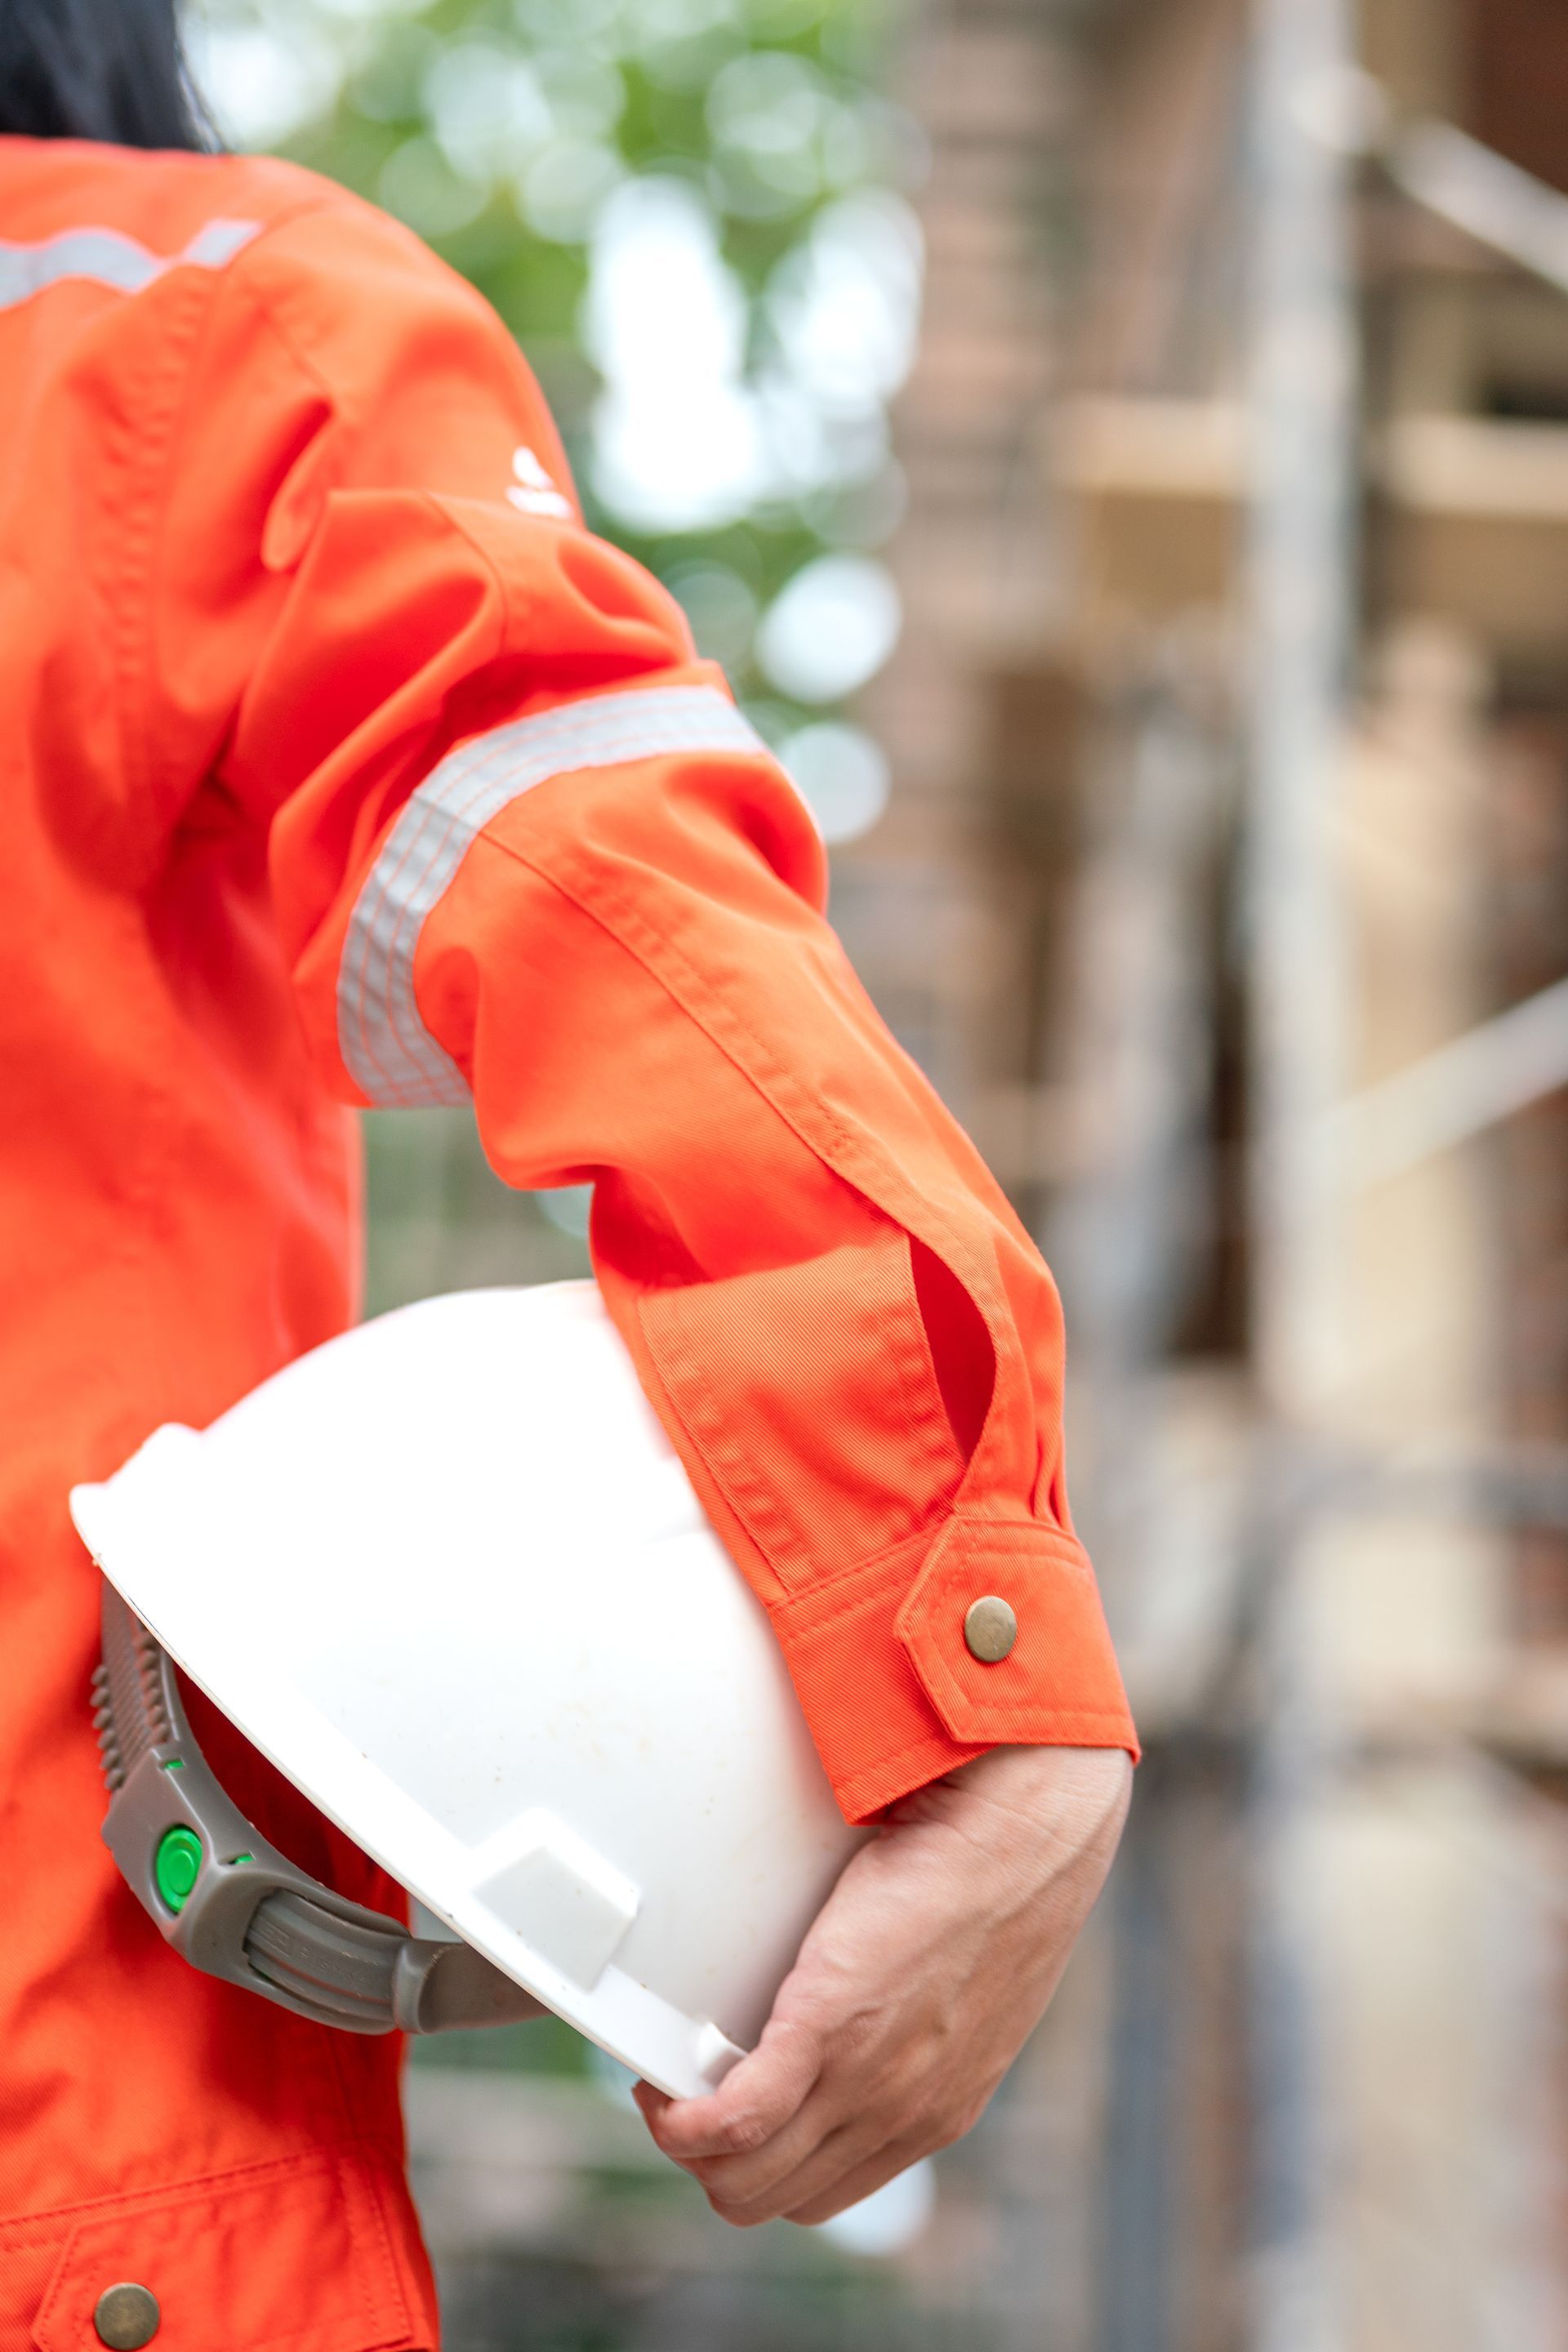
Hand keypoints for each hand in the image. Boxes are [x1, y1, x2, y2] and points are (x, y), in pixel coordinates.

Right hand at [634, 1742, 1130, 2225]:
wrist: (1023, 1833)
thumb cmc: (999, 1878)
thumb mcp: (966, 1988)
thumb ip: (919, 2024)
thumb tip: (873, 2006)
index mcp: (935, 2112)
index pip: (822, 2192)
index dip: (762, 2165)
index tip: (731, 2115)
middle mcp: (900, 2117)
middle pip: (773, 2197)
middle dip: (714, 2161)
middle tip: (688, 2090)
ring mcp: (862, 2083)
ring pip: (742, 2175)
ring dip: (688, 2141)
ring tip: (669, 2081)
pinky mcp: (825, 2030)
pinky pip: (731, 2119)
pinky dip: (682, 2118)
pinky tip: (662, 2086)